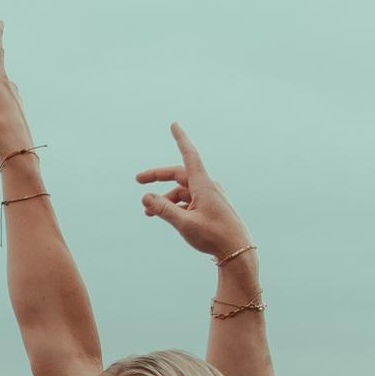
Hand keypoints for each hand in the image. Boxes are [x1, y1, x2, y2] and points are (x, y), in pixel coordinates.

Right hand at [136, 125, 253, 264]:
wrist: (237, 251)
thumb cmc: (213, 236)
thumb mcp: (184, 224)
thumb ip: (163, 210)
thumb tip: (145, 198)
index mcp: (203, 185)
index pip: (189, 156)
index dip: (181, 140)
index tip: (174, 125)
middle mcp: (207, 187)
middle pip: (179, 175)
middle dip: (158, 178)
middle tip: (138, 181)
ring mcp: (210, 197)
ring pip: (182, 191)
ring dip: (164, 198)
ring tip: (147, 213)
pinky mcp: (210, 207)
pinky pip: (189, 200)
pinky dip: (175, 205)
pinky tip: (166, 217)